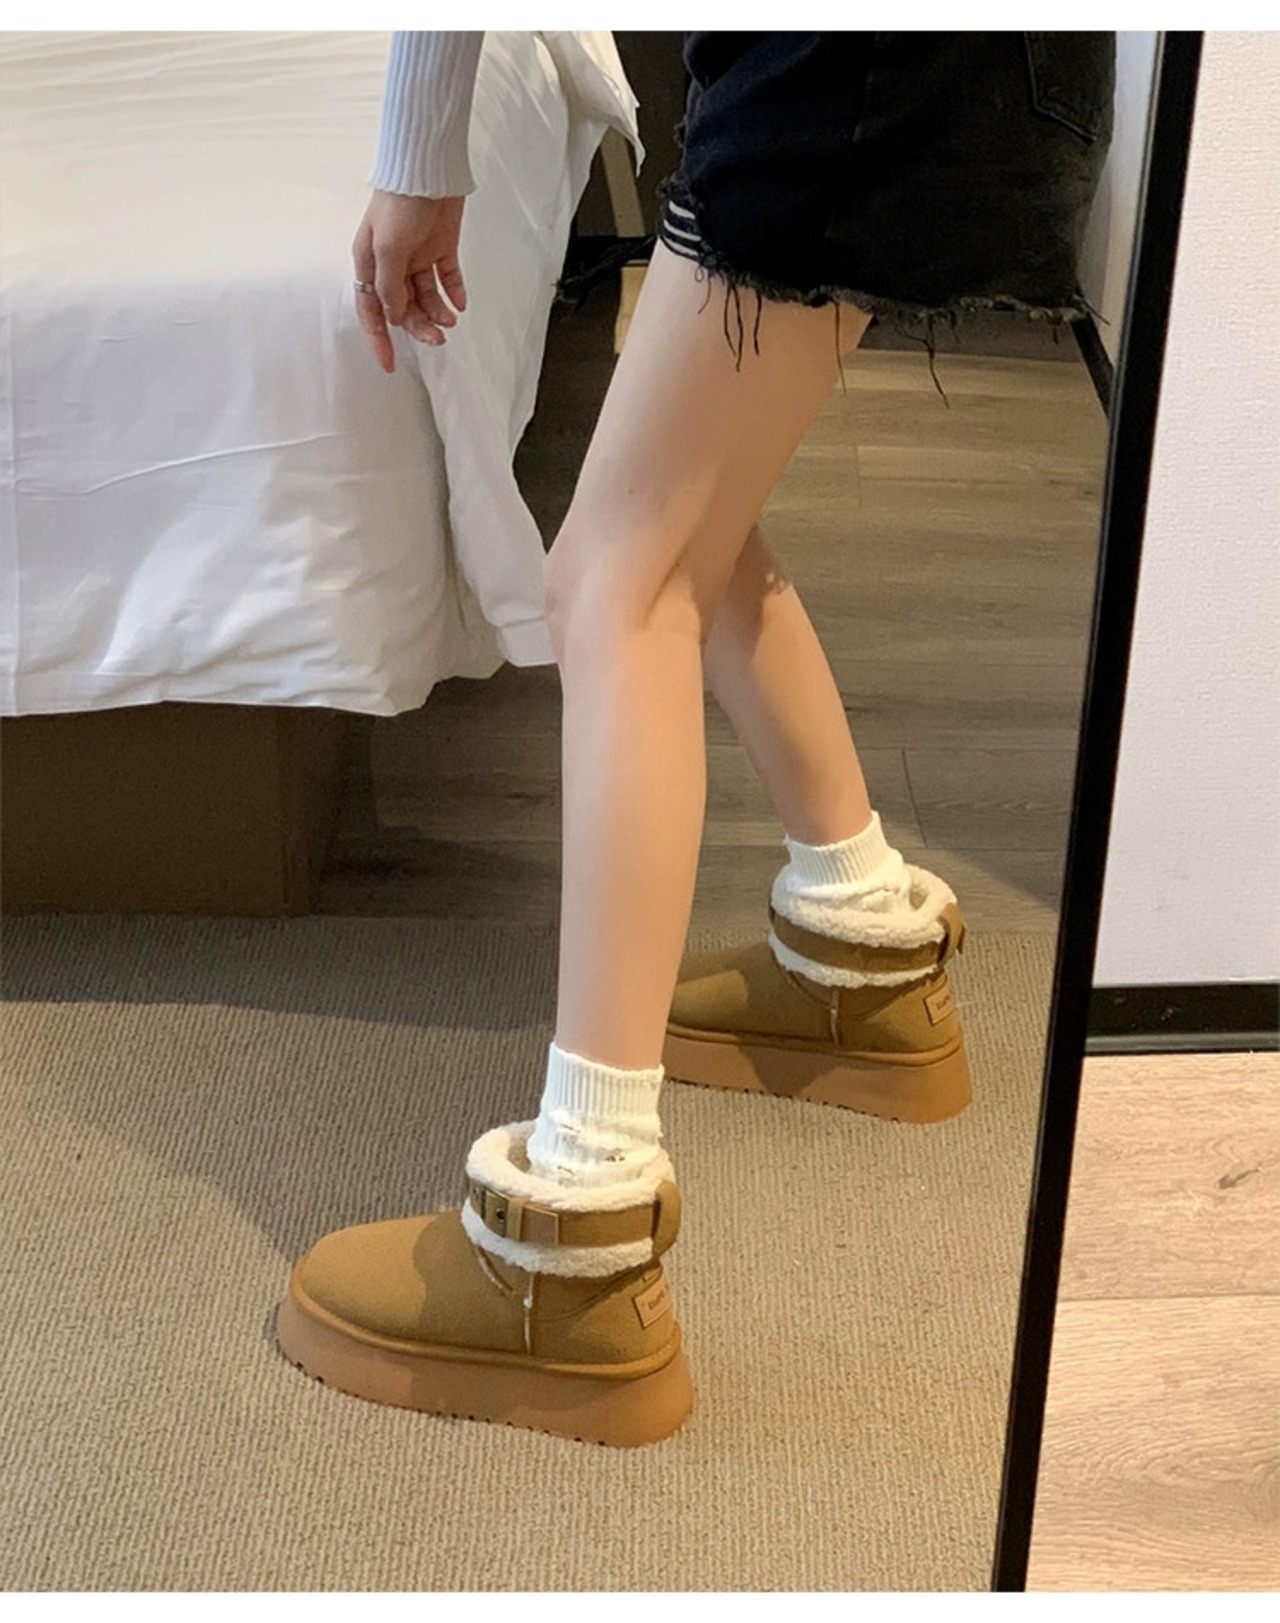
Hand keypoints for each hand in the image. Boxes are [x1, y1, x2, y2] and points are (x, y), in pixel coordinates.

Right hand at [351, 191, 467, 372]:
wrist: (428, 167)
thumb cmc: (400, 201)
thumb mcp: (388, 248)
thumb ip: (390, 286)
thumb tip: (394, 316)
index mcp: (370, 263)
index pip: (372, 310)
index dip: (379, 339)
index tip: (388, 364)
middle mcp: (392, 263)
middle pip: (403, 307)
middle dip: (419, 325)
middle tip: (438, 338)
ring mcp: (417, 255)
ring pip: (426, 296)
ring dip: (438, 312)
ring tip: (451, 319)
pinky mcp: (441, 247)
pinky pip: (448, 278)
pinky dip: (454, 293)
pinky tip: (460, 304)